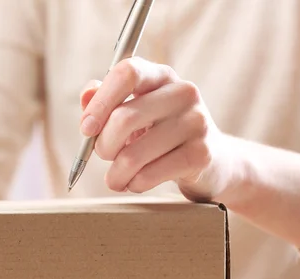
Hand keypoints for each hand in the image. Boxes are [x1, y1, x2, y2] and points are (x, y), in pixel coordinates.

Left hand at [80, 56, 237, 201]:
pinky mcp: (201, 154)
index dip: (100, 102)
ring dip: (116, 173)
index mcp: (161, 76)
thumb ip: (105, 101)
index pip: (127, 73)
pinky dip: (134, 184)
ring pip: (133, 154)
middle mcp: (183, 92)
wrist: (213, 161)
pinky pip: (149, 175)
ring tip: (116, 178)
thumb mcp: (134, 112)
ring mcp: (196, 122)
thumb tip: (86, 94)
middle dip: (103, 146)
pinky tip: (135, 183)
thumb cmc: (160, 134)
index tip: (86, 128)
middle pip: (124, 118)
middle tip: (104, 157)